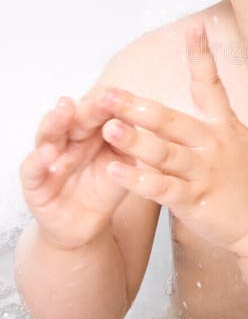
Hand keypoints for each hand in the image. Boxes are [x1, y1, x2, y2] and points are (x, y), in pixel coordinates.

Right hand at [19, 90, 136, 249]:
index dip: (106, 102)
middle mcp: (68, 139)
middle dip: (85, 107)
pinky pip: (32, 169)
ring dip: (56, 121)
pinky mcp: (35, 183)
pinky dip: (37, 160)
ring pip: (48, 134)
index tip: (118, 94)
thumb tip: (144, 117)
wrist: (88, 224)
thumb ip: (130, 143)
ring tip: (65, 110)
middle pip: (73, 118)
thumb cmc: (106, 187)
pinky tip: (46, 153)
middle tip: (97, 99)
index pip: (96, 109)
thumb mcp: (124, 163)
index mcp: (91, 130)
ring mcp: (49, 158)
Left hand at [99, 23, 247, 249]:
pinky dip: (138, 180)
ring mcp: (204, 173)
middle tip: (106, 94)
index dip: (203, 57)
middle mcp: (213, 145)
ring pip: (164, 154)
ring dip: (134, 141)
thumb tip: (196, 97)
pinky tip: (115, 170)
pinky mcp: (196, 200)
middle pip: (171, 121)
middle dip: (136, 106)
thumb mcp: (238, 141)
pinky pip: (162, 188)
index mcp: (223, 127)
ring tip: (107, 129)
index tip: (195, 29)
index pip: (211, 85)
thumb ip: (212, 123)